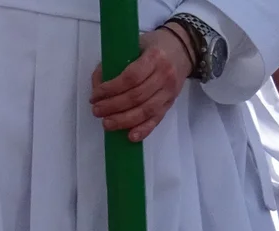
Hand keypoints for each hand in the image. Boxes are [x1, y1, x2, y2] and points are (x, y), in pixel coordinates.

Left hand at [89, 26, 191, 142]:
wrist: (183, 49)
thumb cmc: (152, 47)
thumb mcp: (134, 45)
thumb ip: (114, 63)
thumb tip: (97, 85)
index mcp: (154, 57)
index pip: (131, 77)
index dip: (111, 89)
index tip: (95, 95)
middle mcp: (164, 75)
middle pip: (136, 96)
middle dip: (113, 106)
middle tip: (96, 111)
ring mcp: (169, 91)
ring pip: (146, 110)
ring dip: (123, 120)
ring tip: (106, 123)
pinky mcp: (170, 103)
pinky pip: (157, 119)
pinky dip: (143, 130)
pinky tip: (130, 137)